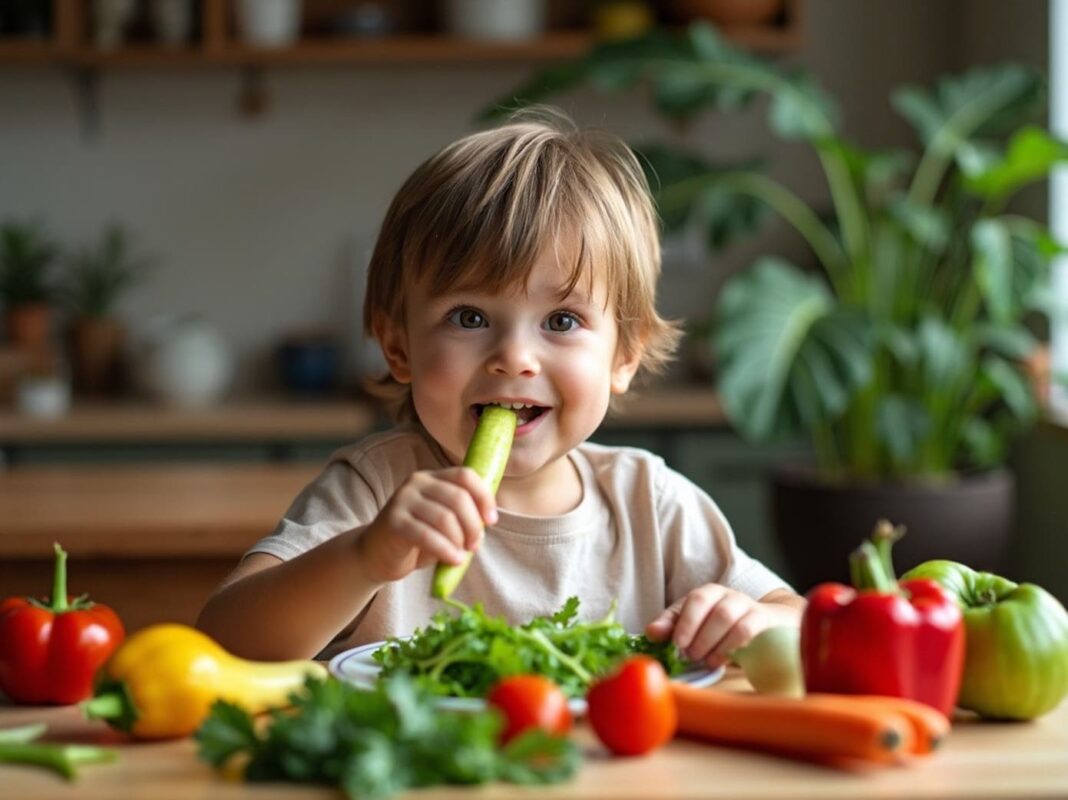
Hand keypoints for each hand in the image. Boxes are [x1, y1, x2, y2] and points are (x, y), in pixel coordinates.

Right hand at [355, 467, 497, 583]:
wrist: (375, 554)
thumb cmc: (416, 539)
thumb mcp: (443, 522)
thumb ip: (462, 517)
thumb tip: (486, 522)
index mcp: (433, 477)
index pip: (465, 475)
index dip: (484, 497)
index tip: (492, 520)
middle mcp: (417, 482)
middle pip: (459, 498)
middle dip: (473, 525)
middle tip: (475, 545)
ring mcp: (402, 500)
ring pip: (445, 518)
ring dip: (460, 540)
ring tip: (462, 555)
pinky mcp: (393, 522)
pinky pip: (427, 535)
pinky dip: (445, 550)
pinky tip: (453, 560)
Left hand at [645, 585, 802, 668]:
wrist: (765, 628)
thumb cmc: (720, 627)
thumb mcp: (694, 625)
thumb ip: (671, 627)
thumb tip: (650, 632)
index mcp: (708, 593)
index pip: (695, 599)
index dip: (685, 621)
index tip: (676, 643)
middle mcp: (728, 595)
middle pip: (711, 609)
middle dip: (698, 636)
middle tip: (688, 656)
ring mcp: (747, 606)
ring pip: (727, 618)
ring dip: (712, 642)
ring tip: (703, 659)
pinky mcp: (762, 620)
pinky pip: (747, 630)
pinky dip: (730, 647)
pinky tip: (719, 660)